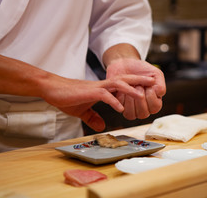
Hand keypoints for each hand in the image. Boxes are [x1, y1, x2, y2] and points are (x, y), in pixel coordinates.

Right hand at [41, 74, 155, 130]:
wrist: (52, 90)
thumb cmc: (66, 98)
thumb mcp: (82, 111)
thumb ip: (93, 118)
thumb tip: (102, 127)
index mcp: (103, 89)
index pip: (122, 84)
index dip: (135, 85)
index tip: (147, 87)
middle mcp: (102, 86)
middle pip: (125, 80)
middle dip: (140, 80)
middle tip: (154, 81)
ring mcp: (96, 88)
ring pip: (118, 84)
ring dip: (130, 89)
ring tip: (141, 96)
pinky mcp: (89, 92)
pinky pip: (104, 95)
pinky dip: (113, 101)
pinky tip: (120, 108)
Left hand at [106, 58, 165, 119]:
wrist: (125, 64)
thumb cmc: (141, 69)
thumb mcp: (155, 73)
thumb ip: (161, 84)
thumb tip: (158, 94)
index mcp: (154, 101)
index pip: (155, 107)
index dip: (151, 97)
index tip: (148, 86)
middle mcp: (144, 108)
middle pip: (143, 114)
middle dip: (140, 98)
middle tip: (138, 86)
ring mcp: (132, 109)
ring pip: (131, 115)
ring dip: (131, 100)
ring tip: (131, 88)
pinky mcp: (120, 106)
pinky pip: (121, 109)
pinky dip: (122, 98)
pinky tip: (123, 89)